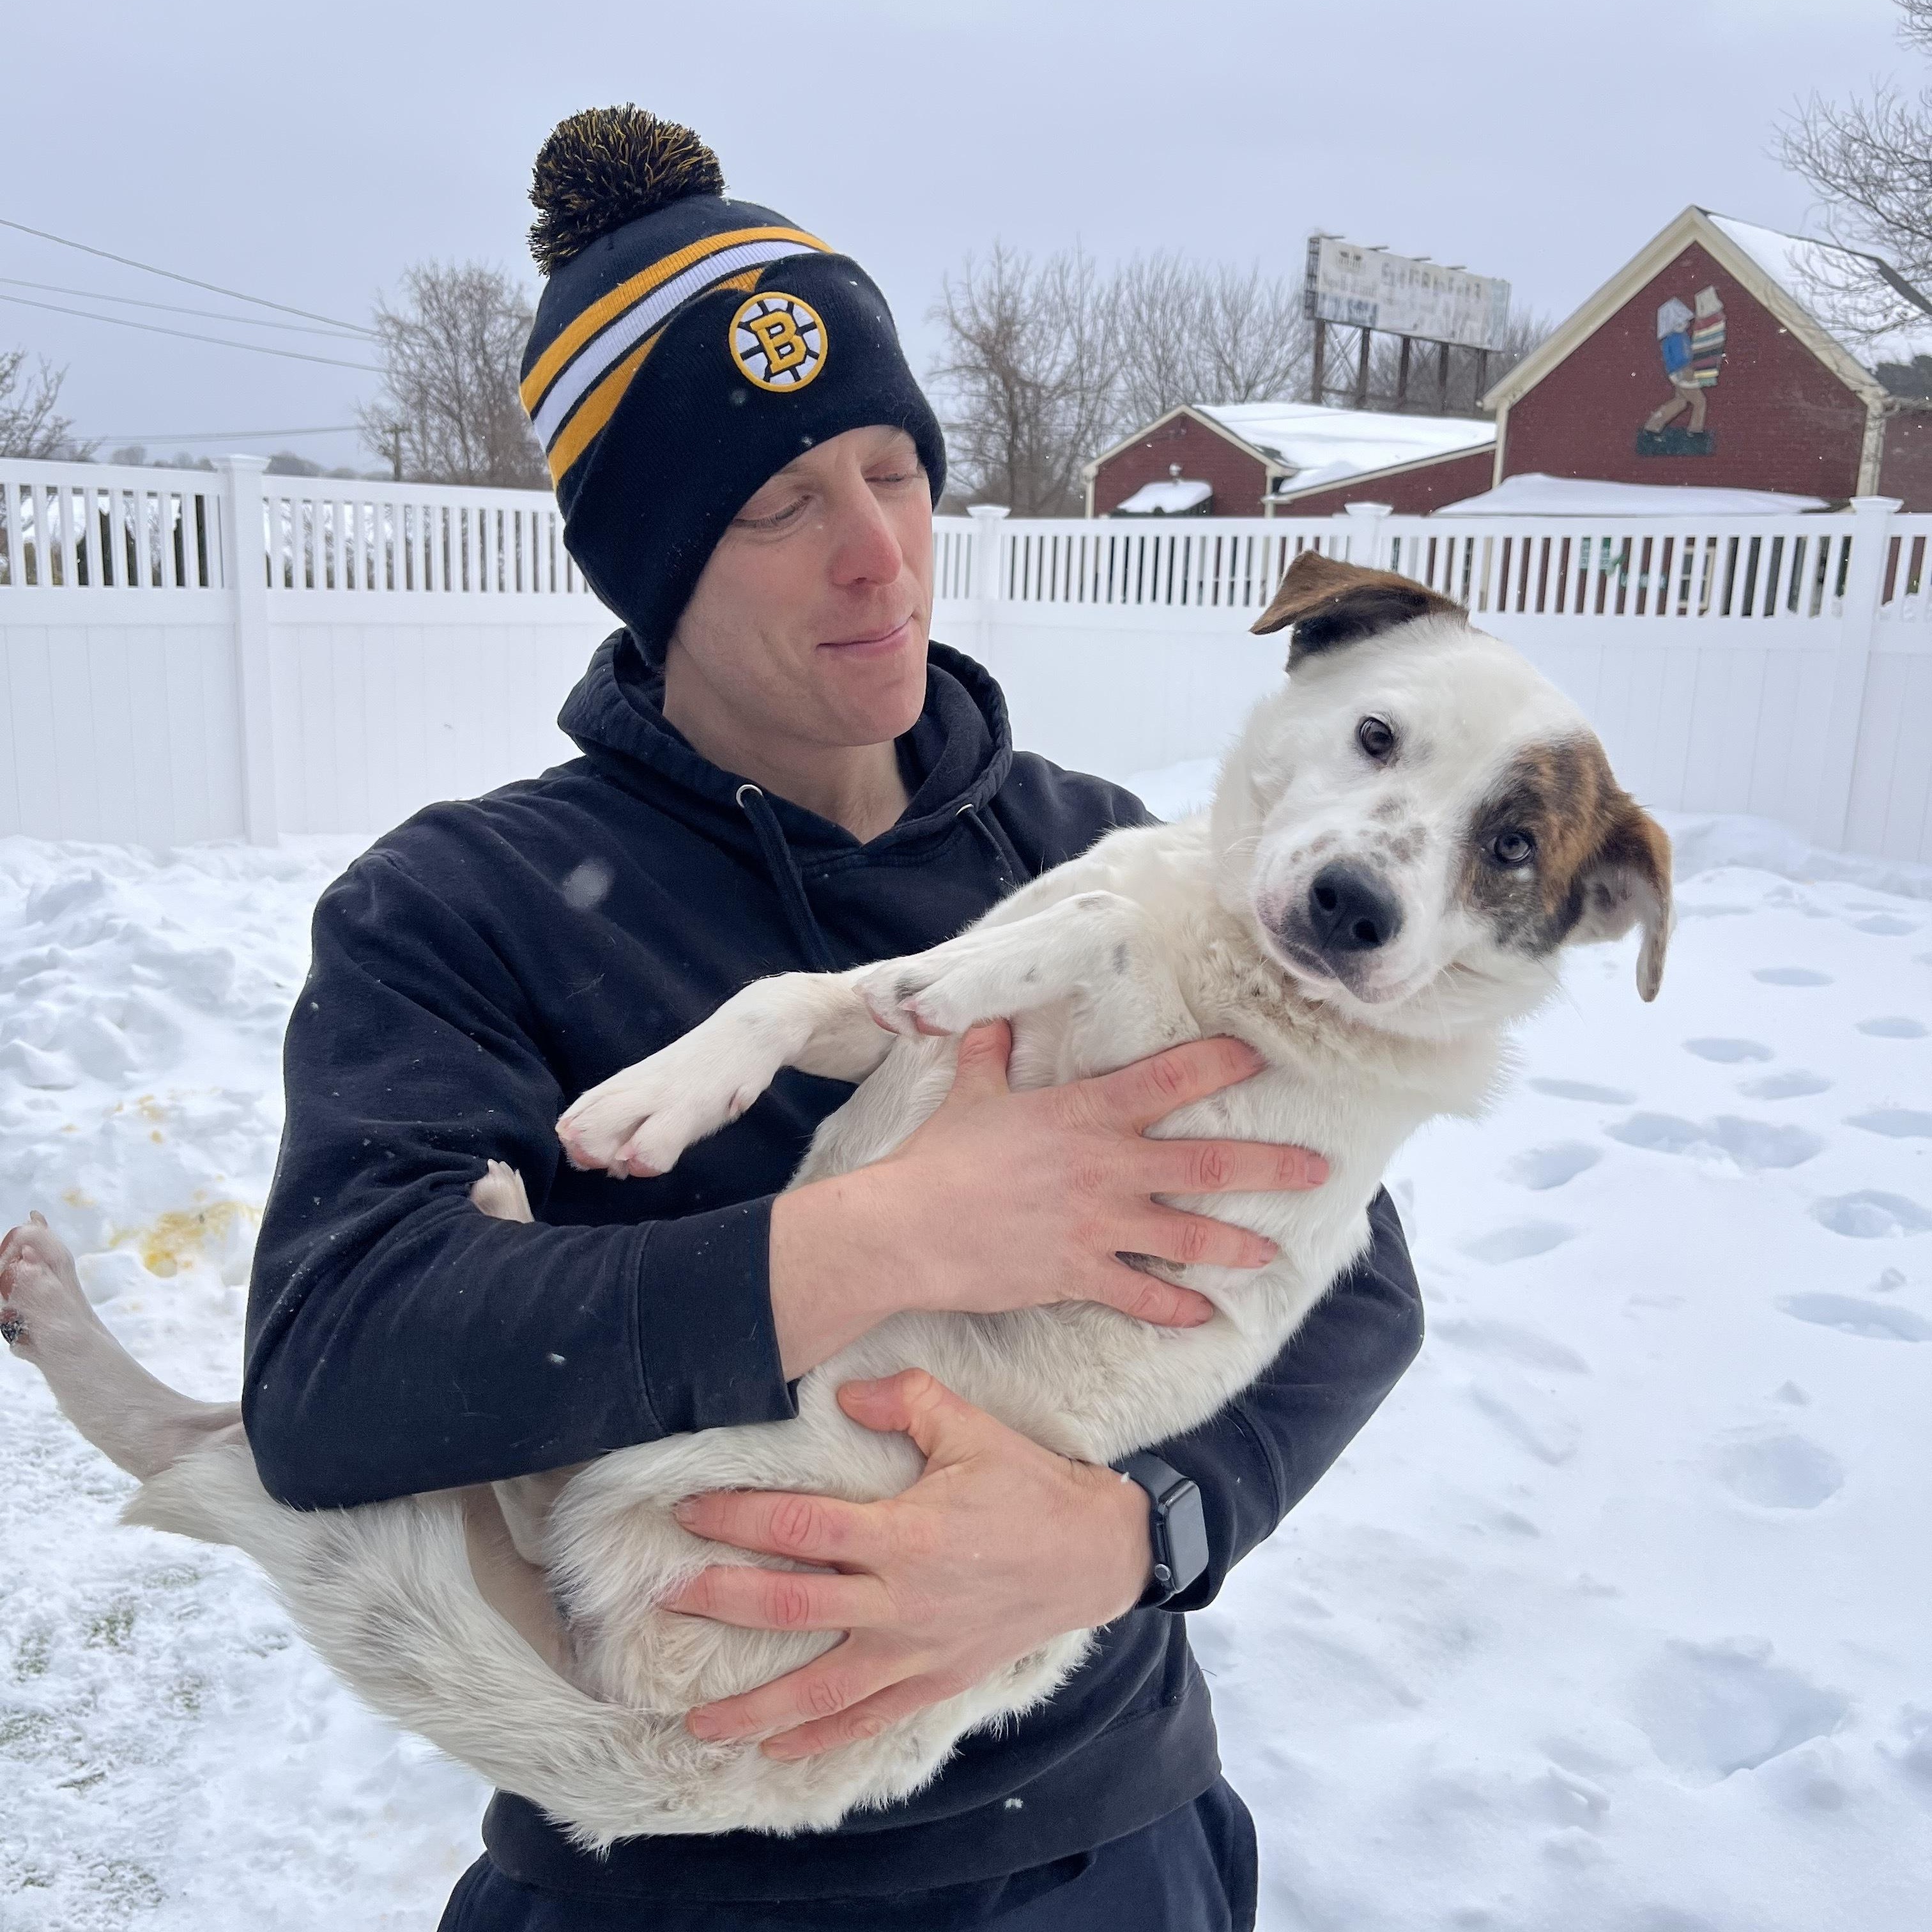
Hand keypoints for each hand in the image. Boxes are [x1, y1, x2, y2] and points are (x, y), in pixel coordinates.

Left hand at [666, 1369, 1152, 1759]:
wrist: (1097, 1554)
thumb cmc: (1031, 1486)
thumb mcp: (971, 1427)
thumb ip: (906, 1401)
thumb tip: (844, 1393)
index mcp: (905, 1533)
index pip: (801, 1525)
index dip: (738, 1517)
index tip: (689, 1512)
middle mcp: (902, 1600)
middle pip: (791, 1607)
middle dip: (721, 1604)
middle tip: (664, 1603)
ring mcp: (918, 1649)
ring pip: (821, 1689)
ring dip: (755, 1709)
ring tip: (697, 1725)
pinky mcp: (937, 1679)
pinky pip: (870, 1718)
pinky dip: (822, 1738)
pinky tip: (779, 1749)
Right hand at [767, 1023, 1326, 1374]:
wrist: (906, 1229)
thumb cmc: (938, 1158)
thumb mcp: (969, 1096)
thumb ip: (990, 1057)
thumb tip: (992, 1022)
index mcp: (1085, 1114)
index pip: (1167, 1081)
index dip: (1217, 1066)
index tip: (1256, 1059)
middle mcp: (1107, 1167)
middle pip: (1208, 1163)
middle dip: (1270, 1165)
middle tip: (1318, 1169)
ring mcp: (1099, 1226)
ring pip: (1190, 1234)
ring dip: (1237, 1244)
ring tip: (1271, 1252)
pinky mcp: (1080, 1275)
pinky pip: (1143, 1298)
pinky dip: (1176, 1310)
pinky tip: (1204, 1317)